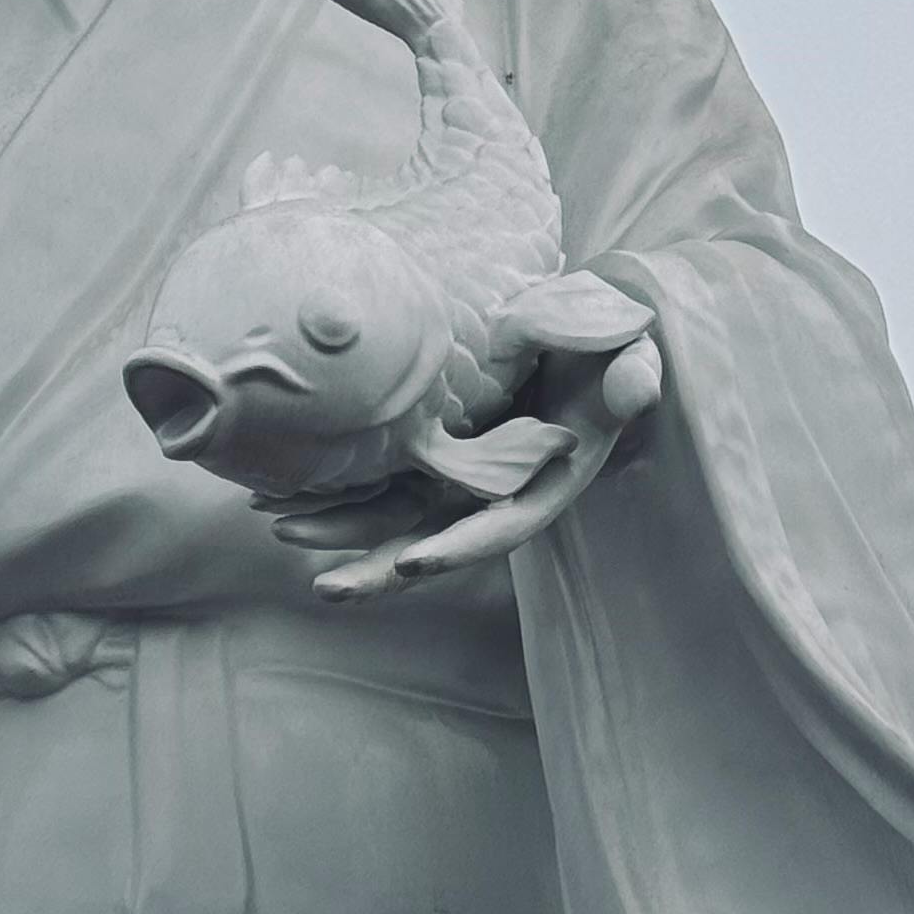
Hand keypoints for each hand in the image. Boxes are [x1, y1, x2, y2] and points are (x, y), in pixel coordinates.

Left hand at [274, 327, 660, 601]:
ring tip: (278, 527)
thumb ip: (632, 370)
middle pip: (435, 538)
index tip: (413, 564)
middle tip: (322, 585)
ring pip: (397, 515)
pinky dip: (338, 490)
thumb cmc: (608, 339)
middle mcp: (498, 485)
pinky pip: (383, 480)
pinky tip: (284, 492)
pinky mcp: (437, 449)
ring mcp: (463, 471)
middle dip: (379, 565)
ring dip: (342, 527)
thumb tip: (634, 387)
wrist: (587, 328)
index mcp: (546, 473)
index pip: (502, 523)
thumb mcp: (628, 350)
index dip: (460, 546)